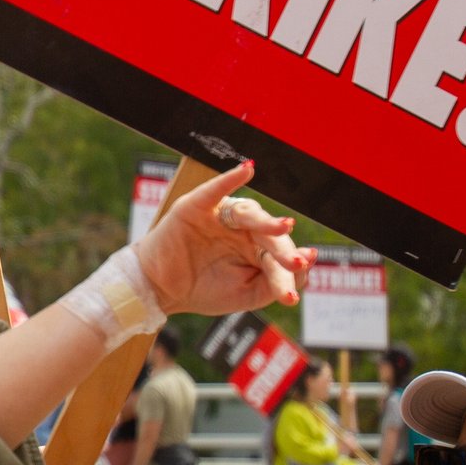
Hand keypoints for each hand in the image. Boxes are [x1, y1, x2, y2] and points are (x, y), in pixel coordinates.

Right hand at [132, 162, 312, 317]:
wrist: (160, 292)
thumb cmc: (203, 290)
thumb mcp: (245, 294)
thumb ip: (273, 284)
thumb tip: (304, 269)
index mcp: (256, 248)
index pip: (277, 256)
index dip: (290, 267)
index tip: (301, 276)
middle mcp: (242, 229)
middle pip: (268, 236)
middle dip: (283, 250)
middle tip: (298, 263)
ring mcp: (220, 217)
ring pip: (249, 215)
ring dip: (267, 221)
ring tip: (286, 227)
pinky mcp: (196, 207)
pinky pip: (215, 190)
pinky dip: (229, 178)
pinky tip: (247, 170)